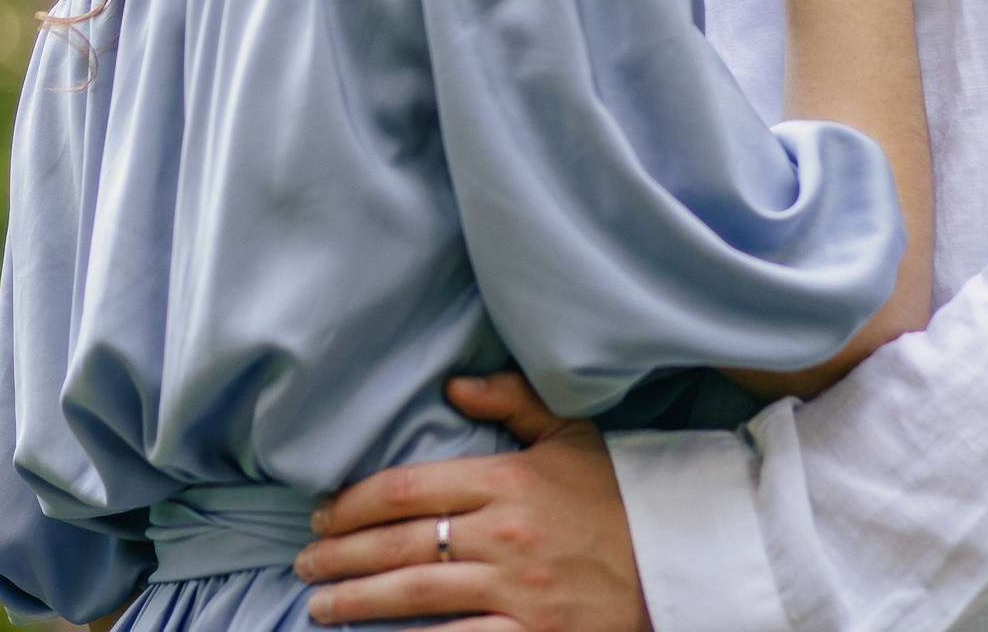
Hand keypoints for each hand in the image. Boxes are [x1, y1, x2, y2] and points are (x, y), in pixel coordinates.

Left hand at [291, 373, 650, 631]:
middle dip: (341, 556)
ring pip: (415, 595)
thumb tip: (453, 382)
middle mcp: (506, 534)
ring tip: (319, 606)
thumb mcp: (573, 435)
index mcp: (509, 481)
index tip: (323, 516)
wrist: (683, 559)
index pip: (408, 489)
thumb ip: (512, 401)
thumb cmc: (623, 495)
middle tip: (305, 563)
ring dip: (357, 602)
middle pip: (400, 543)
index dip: (354, 504)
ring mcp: (518, 591)